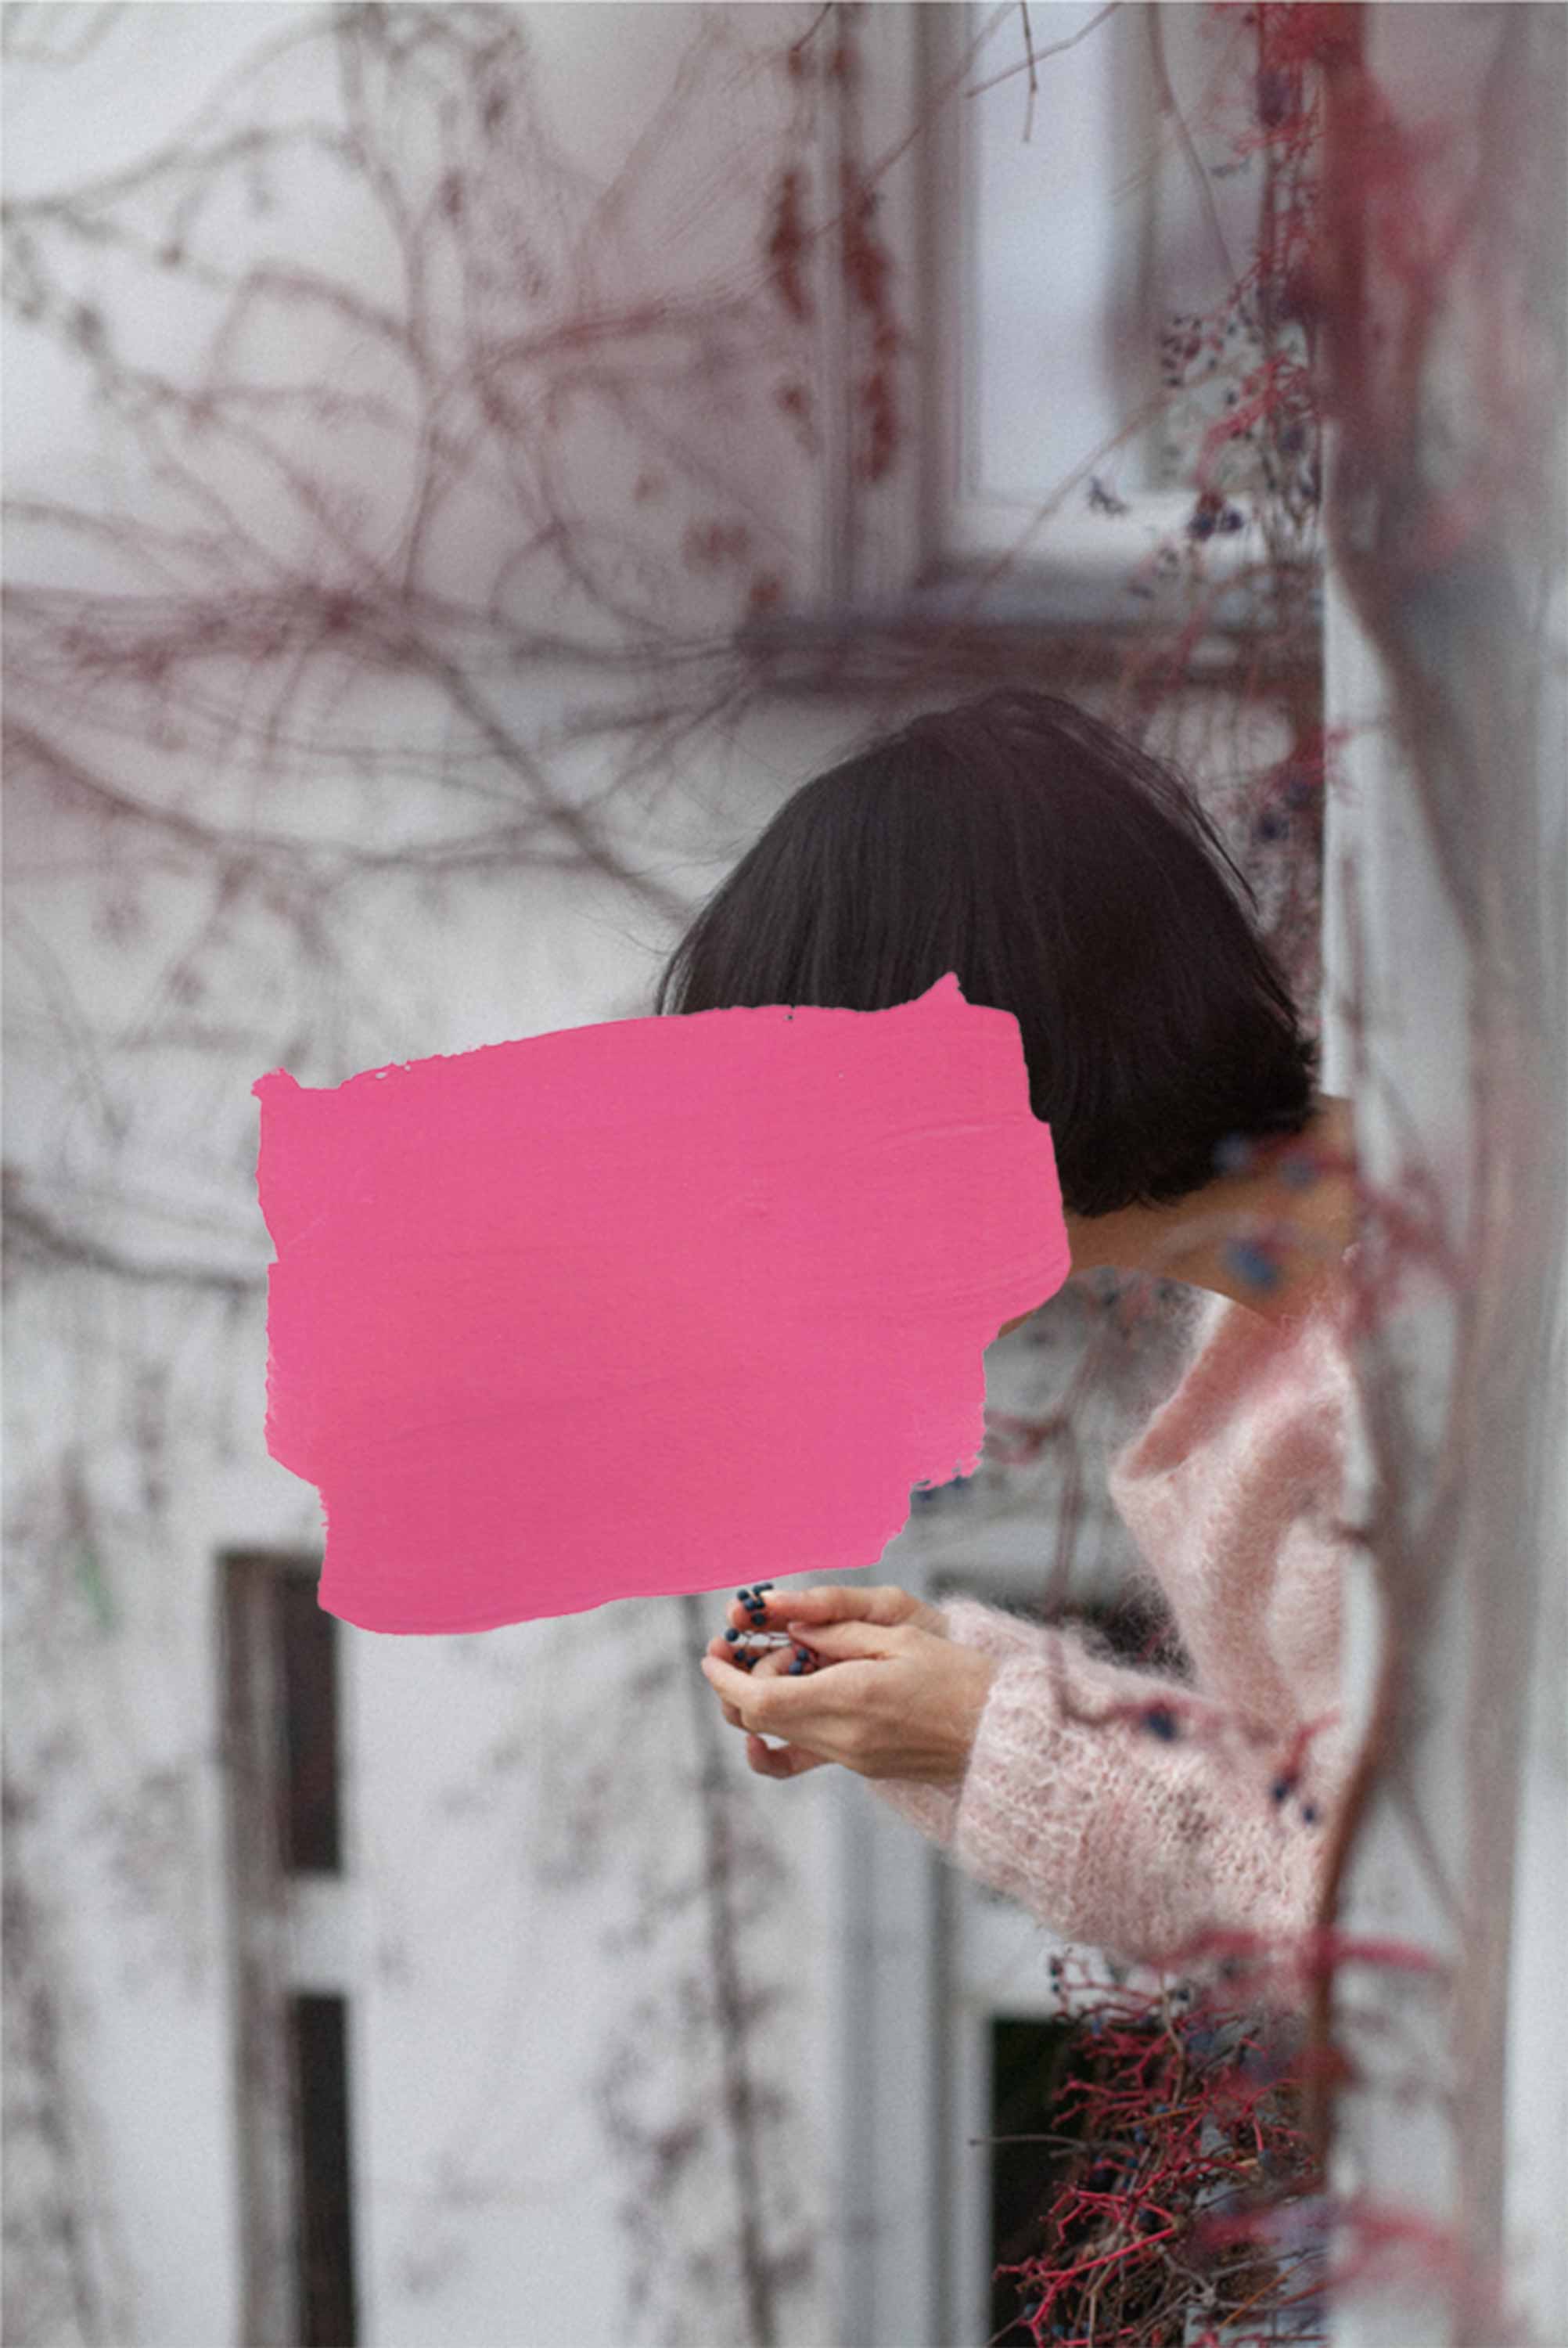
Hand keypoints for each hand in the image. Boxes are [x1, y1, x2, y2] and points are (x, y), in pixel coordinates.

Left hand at [700, 1609, 996, 1784]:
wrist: (1000, 1733)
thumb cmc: (958, 1675)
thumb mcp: (899, 1635)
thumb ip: (838, 1630)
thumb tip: (788, 1625)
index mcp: (850, 1698)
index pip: (760, 1699)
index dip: (724, 1677)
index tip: (713, 1651)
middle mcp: (842, 1736)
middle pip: (759, 1717)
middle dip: (740, 1679)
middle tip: (749, 1644)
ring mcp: (849, 1757)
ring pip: (777, 1734)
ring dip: (760, 1700)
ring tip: (774, 1663)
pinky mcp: (859, 1765)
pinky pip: (800, 1757)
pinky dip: (775, 1742)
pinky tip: (763, 1733)